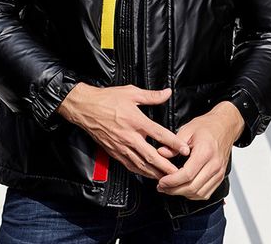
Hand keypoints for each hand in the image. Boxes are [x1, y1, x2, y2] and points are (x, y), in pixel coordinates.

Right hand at [57, 83, 190, 179]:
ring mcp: (121, 146)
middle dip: (166, 167)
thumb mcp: (131, 92)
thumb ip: (151, 96)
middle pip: (151, 156)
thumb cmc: (107, 99)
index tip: (184, 149)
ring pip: (141, 164)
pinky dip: (140, 171)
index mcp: (136, 120)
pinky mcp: (114, 152)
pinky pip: (129, 165)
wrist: (85, 107)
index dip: (174, 143)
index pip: (159, 134)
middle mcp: (129, 136)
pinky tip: (147, 174)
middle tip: (179, 173)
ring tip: (167, 178)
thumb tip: (167, 93)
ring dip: (155, 173)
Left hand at [154, 101, 244, 199]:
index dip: (172, 181)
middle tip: (162, 187)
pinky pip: (206, 193)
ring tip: (170, 188)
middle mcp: (214, 165)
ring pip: (200, 194)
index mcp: (205, 152)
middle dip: (174, 190)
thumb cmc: (207, 126)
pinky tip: (183, 188)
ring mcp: (219, 173)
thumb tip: (161, 153)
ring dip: (183, 194)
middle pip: (193, 187)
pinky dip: (193, 195)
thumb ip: (174, 144)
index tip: (161, 181)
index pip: (187, 175)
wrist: (225, 126)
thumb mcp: (187, 130)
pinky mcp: (220, 177)